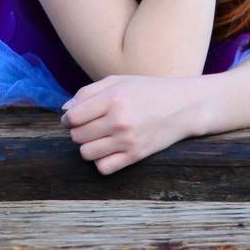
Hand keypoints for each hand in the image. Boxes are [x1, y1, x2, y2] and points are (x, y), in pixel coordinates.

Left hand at [60, 73, 200, 174]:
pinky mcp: (135, 156)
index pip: (73, 117)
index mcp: (113, 98)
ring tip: (99, 138)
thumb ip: (88, 92)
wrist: (184, 106)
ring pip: (86, 153)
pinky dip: (101, 161)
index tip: (73, 118)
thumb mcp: (119, 81)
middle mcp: (119, 120)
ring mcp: (127, 140)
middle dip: (78, 131)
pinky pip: (103, 168)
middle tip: (90, 126)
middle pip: (77, 135)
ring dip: (88, 146)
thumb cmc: (149, 90)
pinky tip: (109, 150)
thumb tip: (65, 110)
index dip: (68, 119)